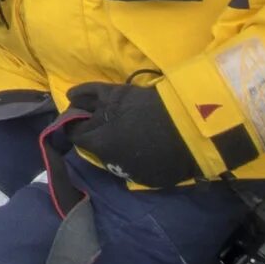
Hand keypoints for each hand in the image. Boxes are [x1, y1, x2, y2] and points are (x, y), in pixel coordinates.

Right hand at [64, 82, 202, 188]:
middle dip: (75, 127)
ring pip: (82, 105)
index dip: (78, 144)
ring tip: (73, 112)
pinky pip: (93, 88)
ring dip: (75, 109)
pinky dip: (81, 91)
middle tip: (76, 131)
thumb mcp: (141, 175)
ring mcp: (109, 105)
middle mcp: (100, 123)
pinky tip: (72, 93)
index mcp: (102, 146)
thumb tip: (111, 159)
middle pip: (79, 124)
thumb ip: (119, 165)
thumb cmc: (169, 159)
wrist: (191, 128)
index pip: (79, 142)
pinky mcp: (120, 91)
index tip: (81, 147)